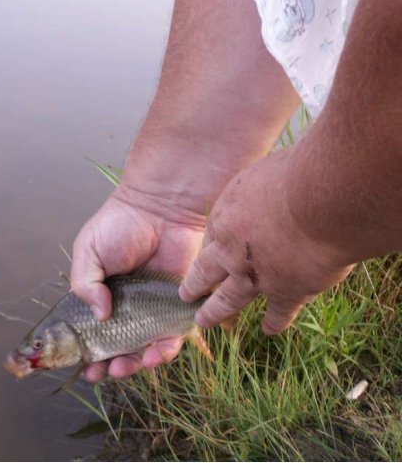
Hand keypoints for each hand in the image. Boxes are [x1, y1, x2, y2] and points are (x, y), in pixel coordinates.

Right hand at [71, 185, 205, 381]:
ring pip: (146, 348)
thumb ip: (84, 284)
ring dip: (137, 364)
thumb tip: (100, 316)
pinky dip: (165, 350)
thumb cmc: (119, 224)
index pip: (94, 333)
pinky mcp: (178, 306)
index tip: (86, 367)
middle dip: (112, 365)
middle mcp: (127, 308)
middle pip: (120, 347)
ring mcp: (153, 309)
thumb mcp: (87, 251)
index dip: (89, 353)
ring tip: (127, 367)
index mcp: (102, 296)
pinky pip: (173, 336)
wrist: (161, 206)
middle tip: (106, 371)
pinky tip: (156, 354)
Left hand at [180, 147, 353, 333]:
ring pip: (228, 300)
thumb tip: (263, 189)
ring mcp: (255, 276)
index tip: (208, 254)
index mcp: (224, 219)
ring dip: (215, 312)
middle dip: (194, 285)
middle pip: (206, 272)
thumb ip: (255, 191)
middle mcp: (231, 252)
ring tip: (204, 321)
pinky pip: (276, 313)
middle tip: (185, 296)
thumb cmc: (293, 176)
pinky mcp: (286, 292)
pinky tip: (270, 329)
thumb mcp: (259, 175)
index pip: (211, 238)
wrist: (318, 201)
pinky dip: (274, 322)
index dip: (211, 247)